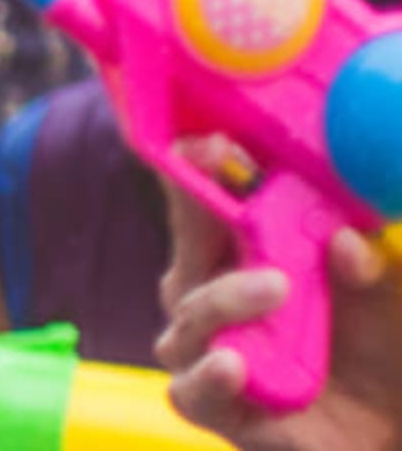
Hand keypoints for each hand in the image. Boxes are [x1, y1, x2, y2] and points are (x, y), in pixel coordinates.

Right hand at [156, 139, 401, 450]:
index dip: (199, 172)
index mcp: (251, 258)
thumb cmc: (383, 349)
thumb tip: (343, 240)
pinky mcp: (218, 409)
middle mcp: (219, 301)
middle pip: (186, 253)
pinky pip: (190, 391)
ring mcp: (211, 354)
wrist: (393, 424)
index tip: (210, 143)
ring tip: (274, 289)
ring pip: (186, 320)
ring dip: (223, 299)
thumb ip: (369, 267)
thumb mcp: (389, 297)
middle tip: (229, 190)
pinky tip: (231, 364)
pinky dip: (207, 377)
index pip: (212, 207)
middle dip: (198, 216)